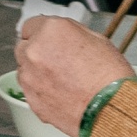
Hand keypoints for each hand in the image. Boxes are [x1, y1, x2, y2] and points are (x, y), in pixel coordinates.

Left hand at [15, 16, 131, 136]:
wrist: (112, 111)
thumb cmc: (110, 78)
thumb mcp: (97, 40)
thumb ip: (70, 33)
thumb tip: (63, 36)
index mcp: (51, 31)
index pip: (31, 25)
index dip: (42, 34)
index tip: (48, 41)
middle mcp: (35, 51)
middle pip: (24, 47)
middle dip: (37, 52)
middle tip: (58, 62)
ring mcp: (30, 77)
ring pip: (25, 70)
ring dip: (37, 72)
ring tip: (63, 81)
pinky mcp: (30, 99)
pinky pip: (30, 91)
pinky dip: (41, 91)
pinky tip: (61, 94)